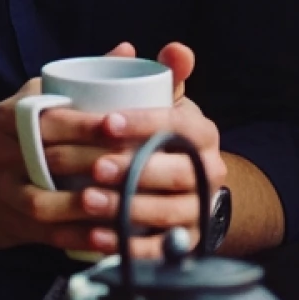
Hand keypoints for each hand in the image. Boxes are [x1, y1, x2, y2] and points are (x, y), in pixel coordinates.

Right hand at [0, 43, 222, 256]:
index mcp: (11, 118)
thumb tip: (127, 49)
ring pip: (46, 202)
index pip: (51, 119)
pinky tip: (108, 240)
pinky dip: (77, 239)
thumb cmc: (0, 136)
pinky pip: (46, 234)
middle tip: (141, 165)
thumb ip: (77, 80)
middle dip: (96, 163)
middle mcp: (4, 154)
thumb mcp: (27, 99)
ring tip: (124, 205)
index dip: (85, 123)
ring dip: (84, 206)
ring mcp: (5, 193)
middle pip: (54, 159)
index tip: (120, 123)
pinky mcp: (11, 227)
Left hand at [37, 42, 227, 258]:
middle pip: (177, 173)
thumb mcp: (166, 104)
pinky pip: (162, 250)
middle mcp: (210, 171)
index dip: (144, 123)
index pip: (179, 125)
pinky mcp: (186, 243)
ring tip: (88, 202)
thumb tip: (175, 50)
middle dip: (134, 170)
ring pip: (169, 213)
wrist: (182, 188)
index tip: (106, 122)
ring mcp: (200, 210)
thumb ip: (168, 76)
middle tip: (93, 168)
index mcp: (204, 133)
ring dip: (127, 208)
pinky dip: (131, 247)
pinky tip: (99, 239)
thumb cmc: (161, 136)